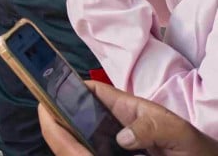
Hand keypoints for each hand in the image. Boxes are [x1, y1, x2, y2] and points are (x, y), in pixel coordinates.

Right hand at [40, 81, 217, 155]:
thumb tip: (121, 137)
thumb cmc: (194, 147)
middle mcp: (114, 126)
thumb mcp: (175, 130)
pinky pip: (85, 153)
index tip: (52, 93)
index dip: (69, 89)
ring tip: (50, 131)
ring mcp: (111, 145)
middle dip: (57, 116)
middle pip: (76, 118)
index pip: (91, 92)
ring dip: (62, 138)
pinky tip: (68, 150)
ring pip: (77, 140)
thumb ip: (149, 127)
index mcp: (126, 109)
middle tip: (44, 116)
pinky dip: (73, 151)